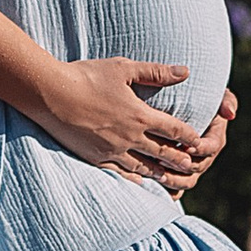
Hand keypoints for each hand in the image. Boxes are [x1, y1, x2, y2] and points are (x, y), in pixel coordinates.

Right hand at [38, 57, 203, 183]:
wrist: (51, 94)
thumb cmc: (86, 76)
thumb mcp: (123, 68)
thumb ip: (156, 72)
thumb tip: (186, 71)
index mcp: (140, 115)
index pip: (174, 129)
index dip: (190, 136)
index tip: (200, 142)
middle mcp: (130, 137)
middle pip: (163, 152)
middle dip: (180, 159)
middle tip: (194, 167)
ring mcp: (113, 150)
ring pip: (144, 167)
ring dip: (161, 173)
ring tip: (173, 179)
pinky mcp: (95, 158)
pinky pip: (121, 173)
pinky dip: (134, 179)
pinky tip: (140, 182)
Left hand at [155, 86, 236, 194]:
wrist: (176, 105)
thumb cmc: (197, 97)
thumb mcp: (214, 96)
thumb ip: (225, 100)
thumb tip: (230, 114)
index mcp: (214, 139)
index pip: (211, 147)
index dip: (200, 148)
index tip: (187, 145)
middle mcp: (204, 156)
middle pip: (197, 168)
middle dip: (183, 167)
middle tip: (167, 162)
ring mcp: (191, 167)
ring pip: (187, 181)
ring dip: (174, 181)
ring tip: (158, 175)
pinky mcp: (178, 174)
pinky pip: (175, 188)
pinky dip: (166, 189)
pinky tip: (152, 185)